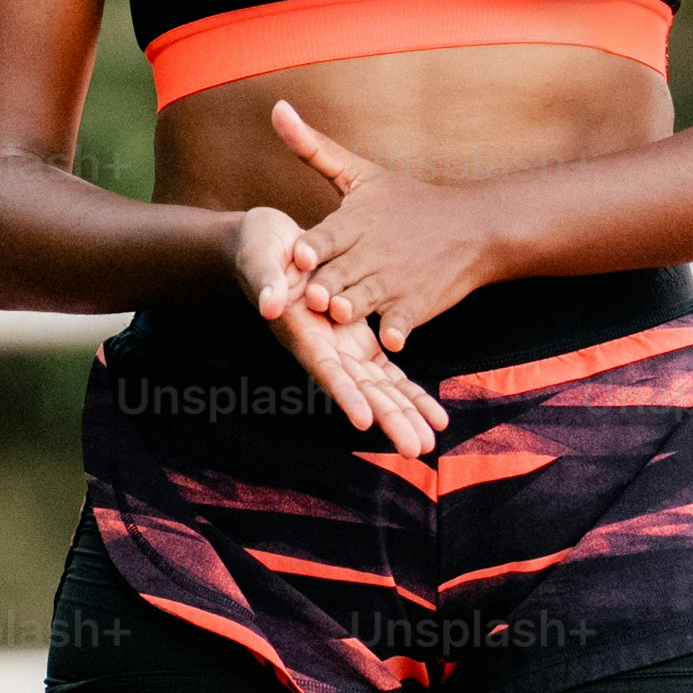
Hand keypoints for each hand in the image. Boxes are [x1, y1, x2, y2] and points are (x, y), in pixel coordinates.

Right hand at [232, 205, 443, 455]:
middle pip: (359, 389)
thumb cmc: (261, 249)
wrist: (277, 243)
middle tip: (417, 448)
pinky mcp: (358, 339)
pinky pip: (387, 371)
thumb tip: (271, 305)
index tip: (364, 419)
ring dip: (406, 414)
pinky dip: (410, 392)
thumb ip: (265, 281)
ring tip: (432, 440)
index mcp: (298, 332)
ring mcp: (342, 348)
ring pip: (378, 387)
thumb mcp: (259, 258)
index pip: (324, 367)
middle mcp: (322, 349)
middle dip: (388, 418)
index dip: (344, 392)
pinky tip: (434, 414)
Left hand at [268, 100, 501, 354]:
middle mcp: (372, 252)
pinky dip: (398, 331)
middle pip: (336, 276)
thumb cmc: (409, 200)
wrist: (473, 226)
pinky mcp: (415, 305)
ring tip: (340, 313)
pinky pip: (403, 323)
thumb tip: (277, 108)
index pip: (324, 239)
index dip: (310, 249)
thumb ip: (313, 148)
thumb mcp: (361, 172)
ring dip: (352, 309)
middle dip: (323, 286)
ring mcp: (395, 281)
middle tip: (311, 294)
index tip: (298, 255)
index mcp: (355, 222)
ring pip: (363, 301)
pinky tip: (392, 339)